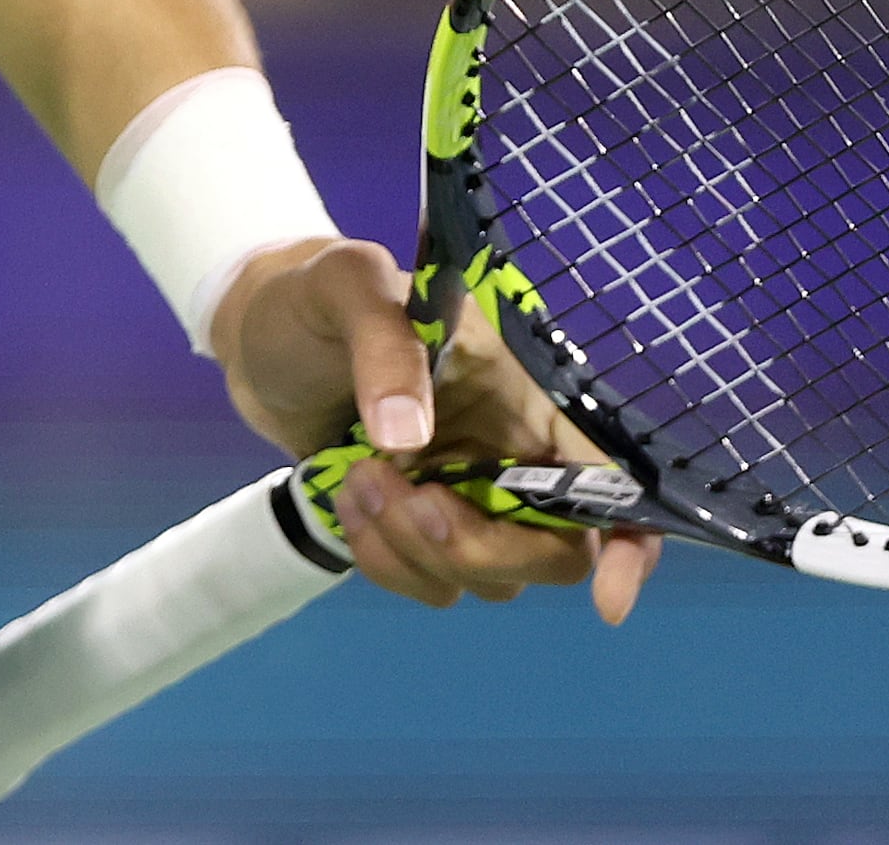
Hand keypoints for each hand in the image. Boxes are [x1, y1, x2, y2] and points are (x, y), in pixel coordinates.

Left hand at [214, 238, 657, 624]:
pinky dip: (385, 560)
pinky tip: (347, 500)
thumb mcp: (346, 286)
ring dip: (417, 549)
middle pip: (555, 551)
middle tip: (410, 500)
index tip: (608, 600)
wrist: (257, 330)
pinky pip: (430, 581)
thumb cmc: (316, 294)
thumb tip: (409, 439)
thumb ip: (384, 344)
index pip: (611, 471)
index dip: (632, 540)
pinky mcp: (419, 524)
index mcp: (528, 390)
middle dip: (480, 548)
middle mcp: (513, 451)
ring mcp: (468, 494)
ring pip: (487, 577)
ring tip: (360, 478)